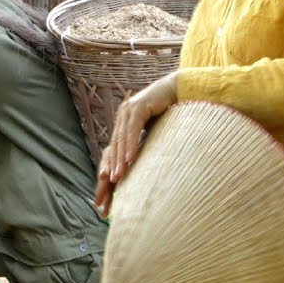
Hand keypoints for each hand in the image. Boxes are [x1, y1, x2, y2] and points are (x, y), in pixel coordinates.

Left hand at [94, 71, 179, 215]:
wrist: (179, 89)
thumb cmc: (170, 114)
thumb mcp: (155, 135)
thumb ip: (146, 149)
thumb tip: (144, 172)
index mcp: (123, 127)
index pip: (113, 154)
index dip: (108, 174)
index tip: (105, 194)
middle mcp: (121, 120)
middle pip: (112, 150)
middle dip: (109, 172)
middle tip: (106, 190)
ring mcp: (127, 112)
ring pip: (121, 141)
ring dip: (119, 161)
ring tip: (117, 179)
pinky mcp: (138, 107)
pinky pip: (133, 129)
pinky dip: (131, 145)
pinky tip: (130, 159)